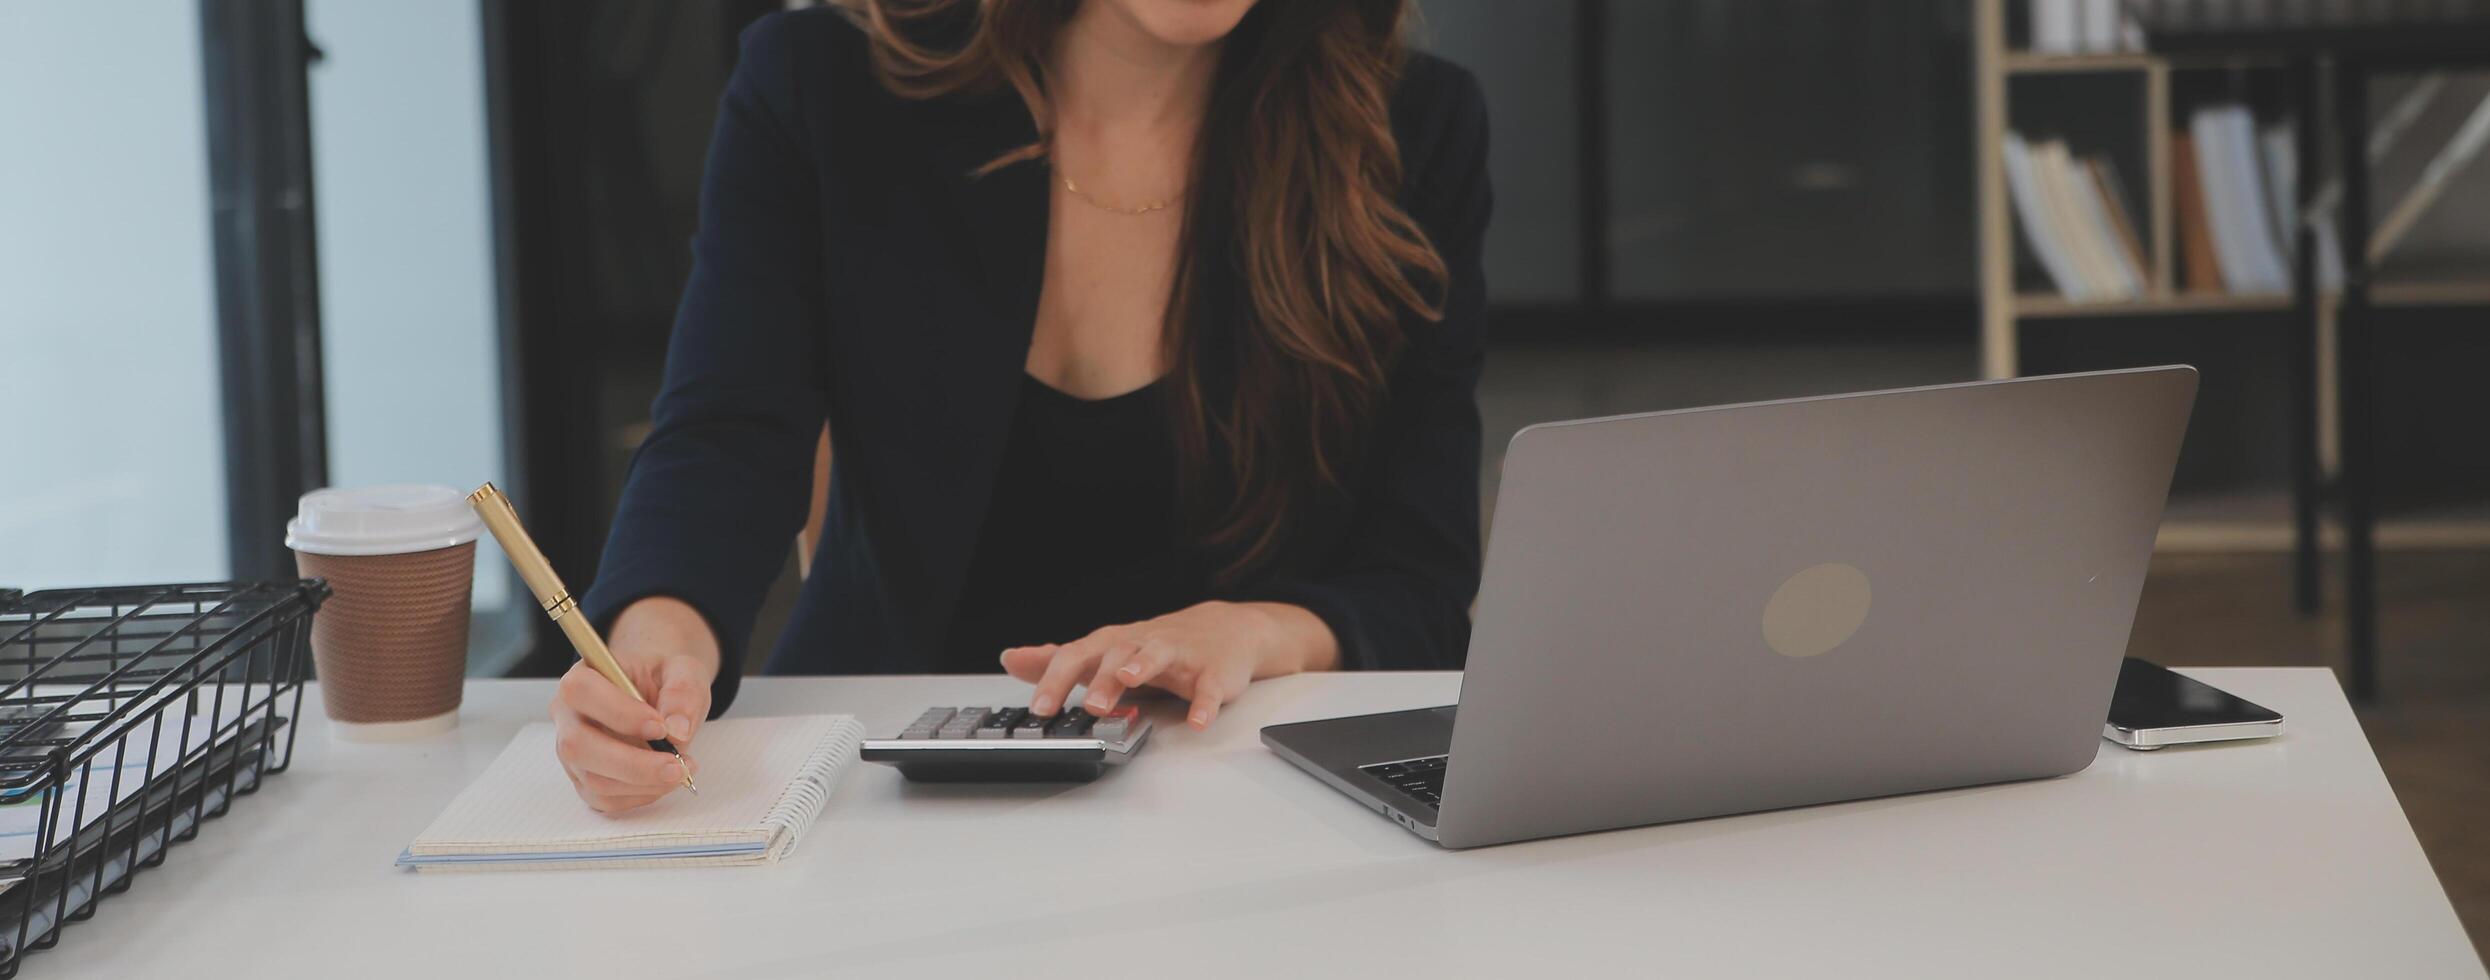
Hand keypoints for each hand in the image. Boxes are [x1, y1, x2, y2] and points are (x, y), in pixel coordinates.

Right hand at [549, 596, 719, 811]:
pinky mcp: (585, 778)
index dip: (619, 713)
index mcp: (583, 675)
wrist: (659, 691)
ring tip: (680, 770)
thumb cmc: (662, 677)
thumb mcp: (682, 669)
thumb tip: (677, 732)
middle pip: (578, 746)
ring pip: (592, 779)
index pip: (582, 692)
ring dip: (642, 784)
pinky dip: (640, 796)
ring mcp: (572, 751)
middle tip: (677, 766)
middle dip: (633, 764)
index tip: (661, 727)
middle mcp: (568, 715)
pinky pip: (605, 799)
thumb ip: (682, 692)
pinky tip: (665, 781)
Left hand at [1000, 601, 1336, 729]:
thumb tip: (1012, 658)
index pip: (1077, 657)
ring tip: (1128, 682)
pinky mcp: (1212, 673)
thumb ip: (1059, 660)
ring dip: (1142, 667)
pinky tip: (1197, 721)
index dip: (1056, 681)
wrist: (1223, 632)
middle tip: (1087, 705)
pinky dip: (1203, 704)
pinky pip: (1208, 689)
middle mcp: (1142, 644)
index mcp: (1112, 644)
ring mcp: (1179, 655)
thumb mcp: (1103, 652)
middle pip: (1115, 655)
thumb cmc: (1154, 647)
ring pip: (1157, 656)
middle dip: (1100, 678)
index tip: (1039, 709)